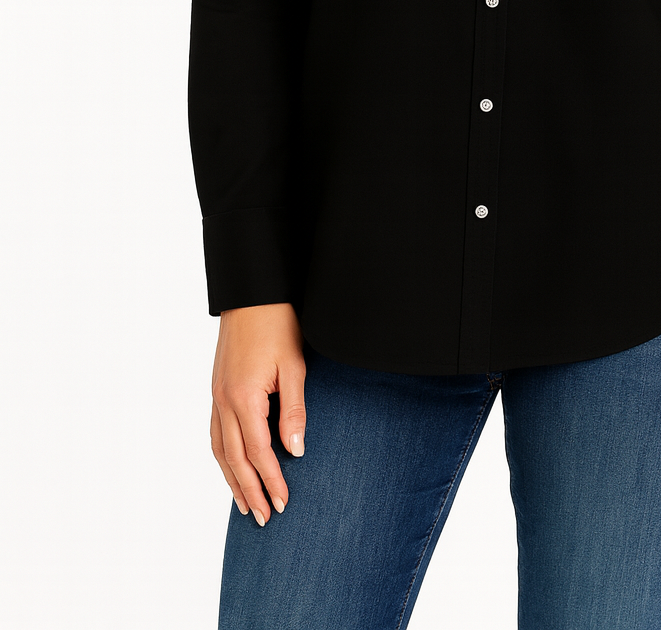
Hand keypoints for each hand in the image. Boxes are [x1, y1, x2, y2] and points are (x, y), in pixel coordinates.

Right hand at [210, 301, 306, 524]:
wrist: (252, 292)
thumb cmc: (277, 324)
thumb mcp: (294, 366)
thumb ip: (294, 409)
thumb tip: (296, 449)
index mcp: (243, 397)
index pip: (259, 452)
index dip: (272, 480)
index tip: (284, 503)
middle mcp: (223, 401)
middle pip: (234, 458)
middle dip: (250, 490)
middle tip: (265, 518)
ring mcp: (216, 395)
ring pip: (219, 449)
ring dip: (232, 479)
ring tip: (245, 504)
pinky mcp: (216, 388)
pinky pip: (215, 432)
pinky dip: (222, 456)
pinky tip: (231, 466)